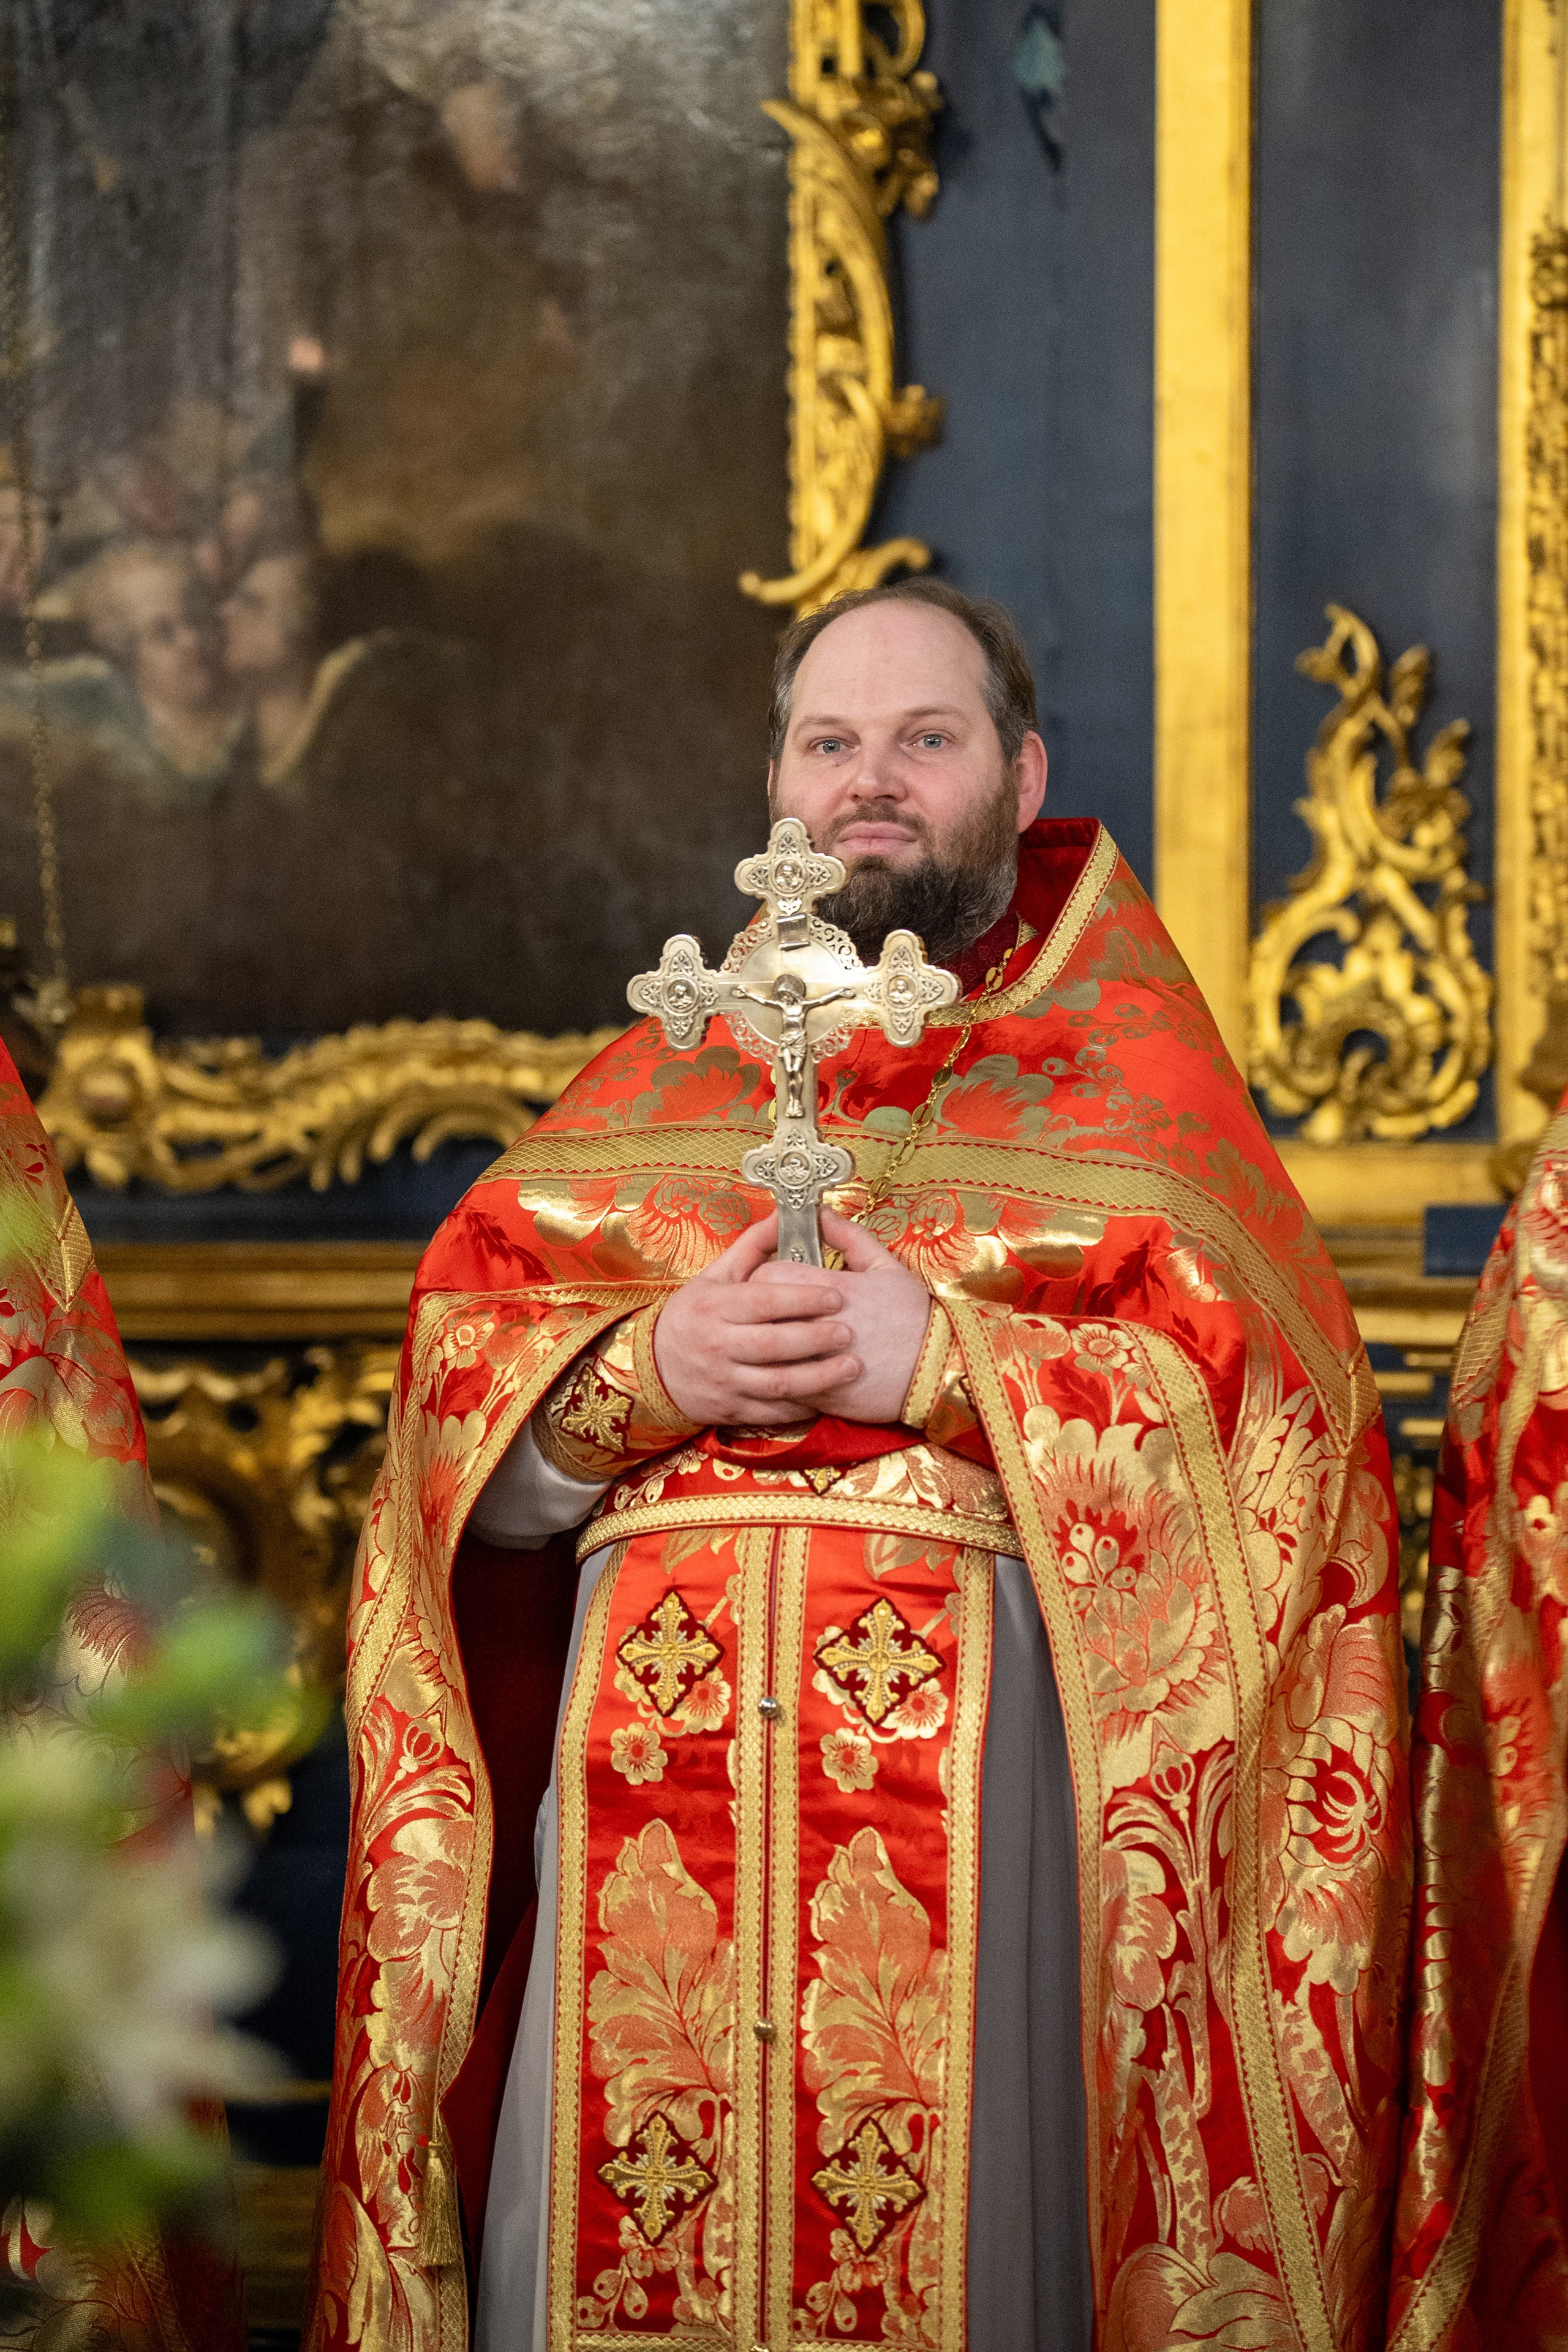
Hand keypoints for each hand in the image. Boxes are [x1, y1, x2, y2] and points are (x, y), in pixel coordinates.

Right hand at [652, 1212, 859, 1425]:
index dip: (802, 1299)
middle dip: (815, 1338)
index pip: (762, 1301)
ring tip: (853, 1366)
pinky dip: (802, 1405)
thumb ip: (753, 1246)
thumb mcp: (715, 1275)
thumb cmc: (694, 1314)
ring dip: (819, 1377)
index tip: (836, 1295)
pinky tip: (830, 1395)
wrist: (654, 1368)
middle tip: (849, 1331)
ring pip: (777, 1383)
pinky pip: (772, 1412)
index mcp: (714, 1306)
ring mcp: (724, 1380)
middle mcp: (717, 1344)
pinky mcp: (731, 1409)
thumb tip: (786, 1216)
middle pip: (772, 1344)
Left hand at [750, 1209, 930, 1423]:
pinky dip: (779, 1377)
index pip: (769, 1276)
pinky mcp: (820, 1394)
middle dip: (758, 1313)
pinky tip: (790, 1370)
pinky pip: (781, 1385)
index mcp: (832, 1289)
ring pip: (765, 1353)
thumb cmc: (914, 1316)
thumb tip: (821, 1214)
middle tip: (769, 1313)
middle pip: (760, 1314)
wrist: (938, 1370)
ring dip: (765, 1348)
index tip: (773, 1282)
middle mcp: (819, 1325)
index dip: (764, 1277)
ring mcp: (817, 1363)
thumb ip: (849, 1237)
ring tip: (775, 1344)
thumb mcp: (887, 1267)